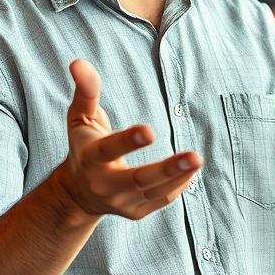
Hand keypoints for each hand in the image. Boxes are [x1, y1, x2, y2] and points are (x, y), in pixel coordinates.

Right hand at [54, 59, 202, 224]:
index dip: (128, 142)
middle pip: (138, 179)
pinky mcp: (135, 212)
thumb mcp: (79, 117)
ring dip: (179, 176)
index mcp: (90, 157)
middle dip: (167, 169)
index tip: (149, 131)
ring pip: (155, 192)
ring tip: (197, 159)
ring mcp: (120, 202)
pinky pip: (162, 200)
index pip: (109, 150)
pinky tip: (190, 169)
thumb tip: (78, 62)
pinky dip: (178, 185)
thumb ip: (85, 90)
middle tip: (194, 156)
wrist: (78, 193)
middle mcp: (103, 184)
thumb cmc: (83, 145)